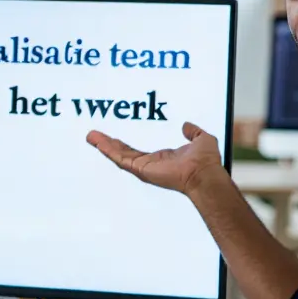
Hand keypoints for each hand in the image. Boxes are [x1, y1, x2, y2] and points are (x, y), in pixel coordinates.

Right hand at [86, 122, 223, 196]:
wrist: (204, 173)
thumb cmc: (206, 161)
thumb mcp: (201, 139)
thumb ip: (193, 132)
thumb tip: (187, 126)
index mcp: (161, 159)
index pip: (136, 151)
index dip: (124, 144)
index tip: (113, 137)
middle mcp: (149, 165)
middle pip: (123, 153)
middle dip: (108, 144)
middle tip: (95, 135)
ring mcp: (144, 168)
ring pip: (119, 155)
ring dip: (104, 146)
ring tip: (91, 136)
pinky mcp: (141, 169)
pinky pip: (121, 159)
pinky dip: (109, 151)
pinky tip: (99, 143)